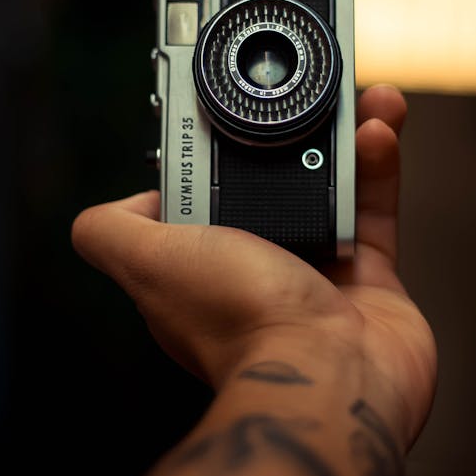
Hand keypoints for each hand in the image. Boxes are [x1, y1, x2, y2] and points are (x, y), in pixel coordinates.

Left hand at [72, 85, 435, 449]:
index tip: (232, 111)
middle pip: (269, 183)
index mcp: (198, 268)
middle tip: (305, 97)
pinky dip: (377, 167)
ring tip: (358, 98)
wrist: (335, 378)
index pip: (199, 195)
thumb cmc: (243, 324)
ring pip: (327, 188)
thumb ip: (110, 234)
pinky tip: (380, 127)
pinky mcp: (369, 279)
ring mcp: (314, 276)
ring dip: (343, 139)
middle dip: (289, 136)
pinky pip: (373, 208)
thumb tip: (95, 215)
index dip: (214, 151)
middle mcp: (254, 271)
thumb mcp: (151, 262)